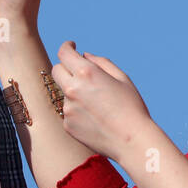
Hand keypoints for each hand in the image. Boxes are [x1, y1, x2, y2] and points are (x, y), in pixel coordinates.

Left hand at [51, 42, 152, 160]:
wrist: (131, 141)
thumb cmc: (131, 107)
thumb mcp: (122, 78)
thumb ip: (101, 63)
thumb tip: (84, 55)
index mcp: (87, 73)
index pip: (64, 53)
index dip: (67, 47)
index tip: (72, 46)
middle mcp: (72, 89)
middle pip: (56, 70)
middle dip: (66, 67)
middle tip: (79, 72)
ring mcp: (68, 108)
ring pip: (65, 93)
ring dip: (75, 92)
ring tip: (99, 106)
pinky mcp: (67, 125)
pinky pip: (69, 112)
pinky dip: (78, 111)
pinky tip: (96, 119)